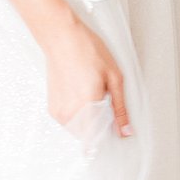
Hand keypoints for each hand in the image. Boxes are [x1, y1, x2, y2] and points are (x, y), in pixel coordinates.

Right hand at [44, 15, 131, 138]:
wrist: (61, 38)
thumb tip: (125, 131)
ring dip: (88, 122)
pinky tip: (80, 95)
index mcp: (88, 105)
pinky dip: (78, 115)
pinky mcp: (53, 109)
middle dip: (100, 128)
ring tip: (91, 96)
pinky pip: (69, 122)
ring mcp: (59, 112)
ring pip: (79, 131)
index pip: (97, 140)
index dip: (107, 139)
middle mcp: (70, 112)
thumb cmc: (87, 51)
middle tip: (104, 104)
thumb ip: (120, 108)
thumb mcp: (114, 77)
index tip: (113, 133)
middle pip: (89, 137)